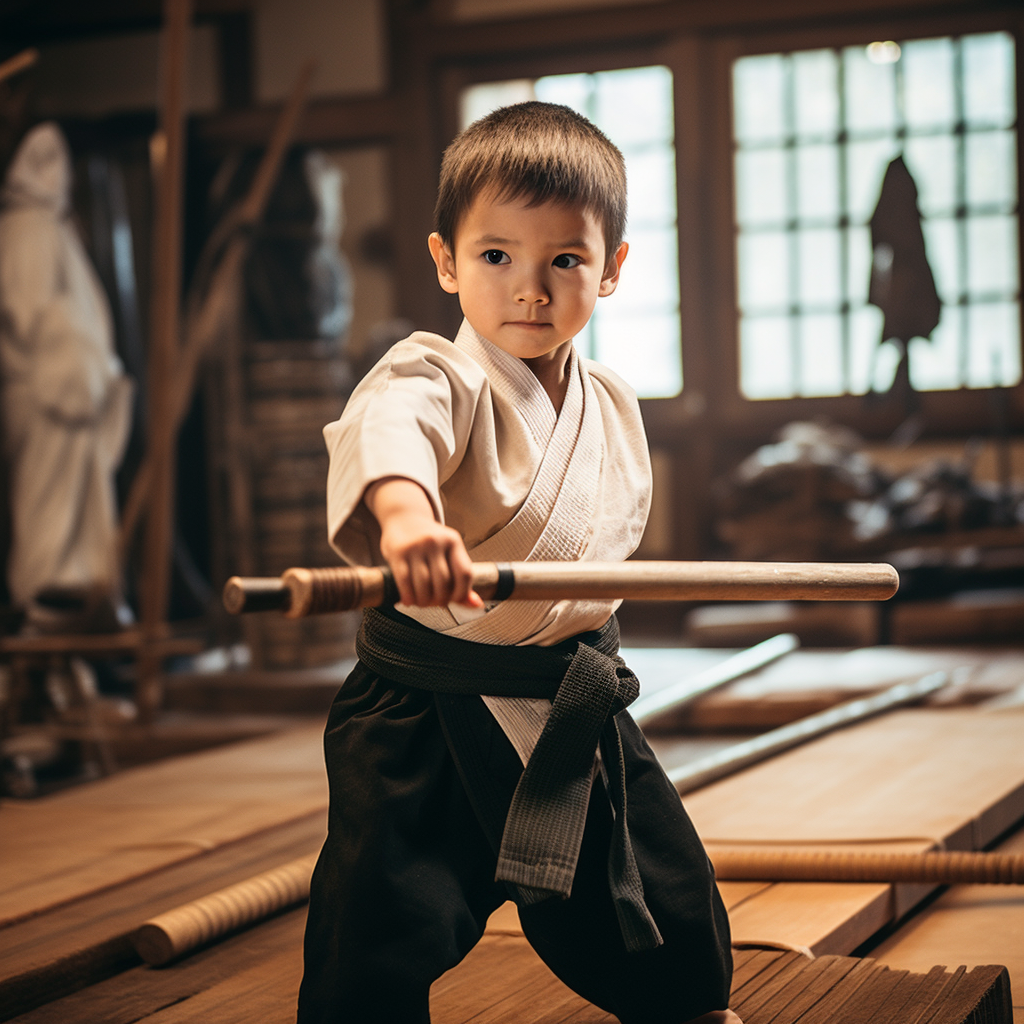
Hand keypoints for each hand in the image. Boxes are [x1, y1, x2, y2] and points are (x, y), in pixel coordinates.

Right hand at [364, 477, 483, 608]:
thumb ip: (460, 578)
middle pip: (443, 582)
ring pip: (424, 584)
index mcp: (453, 541)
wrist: (403, 517)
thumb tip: (477, 605)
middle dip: (440, 600)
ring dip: (424, 601)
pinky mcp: (398, 552)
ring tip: (422, 603)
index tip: (454, 600)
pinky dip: (409, 596)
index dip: (461, 593)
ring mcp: (416, 546)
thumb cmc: (429, 542)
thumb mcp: (448, 552)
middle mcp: (436, 541)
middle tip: (435, 604)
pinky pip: (405, 580)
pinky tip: (409, 600)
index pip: (464, 573)